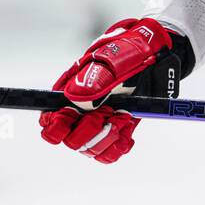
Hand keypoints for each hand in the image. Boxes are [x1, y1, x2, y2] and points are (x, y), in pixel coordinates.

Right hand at [38, 17, 176, 163]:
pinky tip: (127, 131)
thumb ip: (96, 77)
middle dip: (88, 132)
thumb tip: (74, 97)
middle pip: (70, 140)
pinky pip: (110, 152)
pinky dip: (118, 146)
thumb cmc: (128, 52)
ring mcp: (99, 121)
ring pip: (90, 150)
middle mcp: (81, 110)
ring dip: (106, 140)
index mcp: (70, 92)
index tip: (76, 118)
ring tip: (122, 120)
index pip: (49, 120)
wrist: (155, 54)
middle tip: (107, 114)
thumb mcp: (114, 59)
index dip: (58, 127)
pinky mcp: (118, 129)